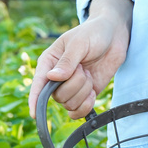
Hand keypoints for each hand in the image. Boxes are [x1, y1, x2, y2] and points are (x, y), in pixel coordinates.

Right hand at [28, 0, 132, 119]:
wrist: (113, 35)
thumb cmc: (92, 33)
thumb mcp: (79, 43)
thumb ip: (67, 61)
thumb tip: (52, 77)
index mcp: (49, 62)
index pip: (38, 84)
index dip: (34, 100)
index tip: (34, 114)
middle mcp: (56, 78)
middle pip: (58, 96)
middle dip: (75, 84)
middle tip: (84, 68)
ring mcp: (70, 88)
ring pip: (70, 104)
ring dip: (84, 91)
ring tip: (89, 74)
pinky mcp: (83, 94)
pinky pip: (78, 112)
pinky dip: (86, 106)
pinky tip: (92, 93)